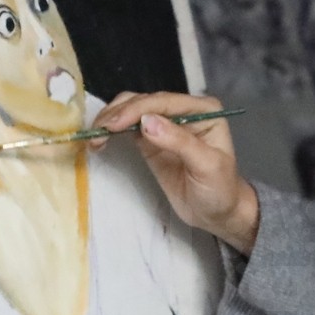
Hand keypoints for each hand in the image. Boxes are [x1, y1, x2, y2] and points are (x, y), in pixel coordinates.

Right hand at [96, 90, 258, 253]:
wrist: (217, 213)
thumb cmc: (220, 189)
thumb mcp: (207, 166)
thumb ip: (179, 142)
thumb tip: (146, 123)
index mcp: (202, 109)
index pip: (165, 102)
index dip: (137, 110)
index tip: (114, 125)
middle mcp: (183, 111)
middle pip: (145, 101)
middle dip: (119, 113)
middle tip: (98, 131)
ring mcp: (165, 125)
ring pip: (132, 111)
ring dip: (111, 119)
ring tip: (95, 137)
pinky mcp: (150, 141)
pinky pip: (128, 128)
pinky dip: (112, 131)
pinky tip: (100, 140)